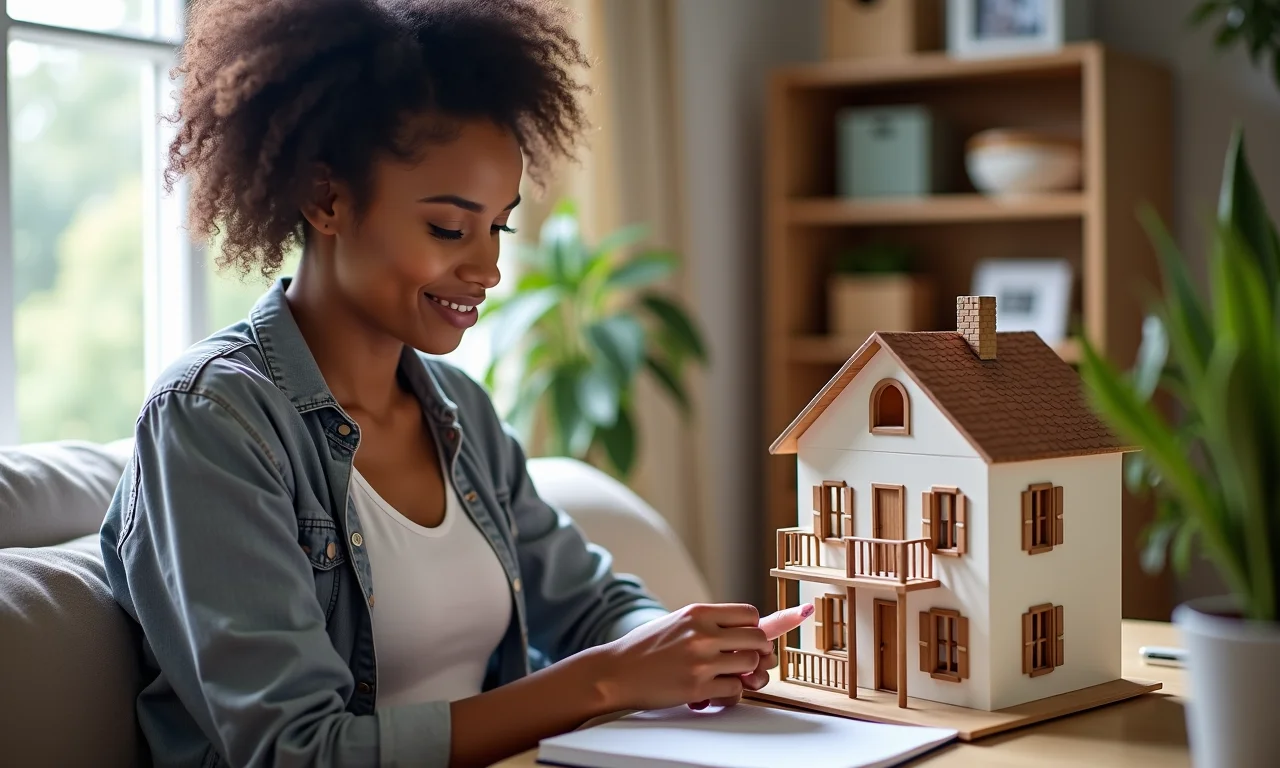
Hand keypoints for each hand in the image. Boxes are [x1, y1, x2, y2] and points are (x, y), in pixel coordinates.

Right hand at [587, 603, 774, 711]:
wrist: (615, 673)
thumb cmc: (645, 649)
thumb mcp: (678, 623)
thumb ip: (712, 624)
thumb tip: (756, 627)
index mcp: (698, 613)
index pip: (750, 613)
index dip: (755, 627)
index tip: (749, 638)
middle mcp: (702, 634)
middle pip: (758, 639)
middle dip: (759, 652)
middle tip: (749, 661)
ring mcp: (701, 661)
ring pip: (751, 665)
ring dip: (746, 674)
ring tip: (731, 676)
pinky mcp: (697, 687)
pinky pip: (735, 689)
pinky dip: (731, 693)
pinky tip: (716, 692)